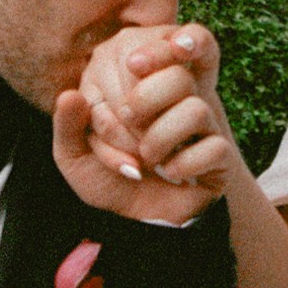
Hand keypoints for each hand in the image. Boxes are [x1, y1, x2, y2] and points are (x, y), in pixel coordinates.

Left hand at [53, 25, 235, 227]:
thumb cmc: (107, 181)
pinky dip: (185, 164)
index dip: (116, 92)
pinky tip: (172, 174)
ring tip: (148, 158)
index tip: (107, 117)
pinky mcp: (219, 154)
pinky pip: (215, 147)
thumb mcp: (75, 157)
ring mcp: (202, 126)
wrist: (138, 223)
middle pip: (176, 75)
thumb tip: (69, 96)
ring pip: (196, 110)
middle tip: (129, 125)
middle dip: (143, 104)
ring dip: (162, 139)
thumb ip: (67, 126)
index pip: (141, 63)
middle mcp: (176, 99)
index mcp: (141, 87)